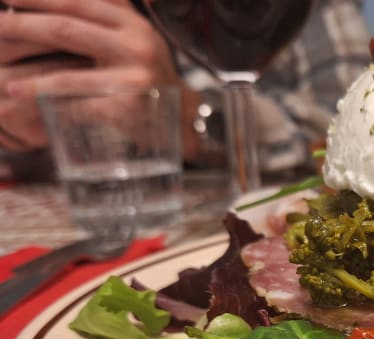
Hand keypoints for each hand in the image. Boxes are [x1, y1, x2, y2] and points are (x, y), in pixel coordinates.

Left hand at [0, 0, 187, 150]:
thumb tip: (60, 1)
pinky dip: (51, 106)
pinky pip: (81, 106)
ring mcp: (135, 80)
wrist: (185, 121)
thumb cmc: (150, 78)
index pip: (78, 3)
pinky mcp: (130, 110)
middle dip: (23, 27)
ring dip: (31, 78)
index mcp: (133, 25)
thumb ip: (110, 14)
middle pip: (67, 30)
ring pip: (69, 73)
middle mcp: (137, 47)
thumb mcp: (136, 39)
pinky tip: (28, 104)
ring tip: (5, 81)